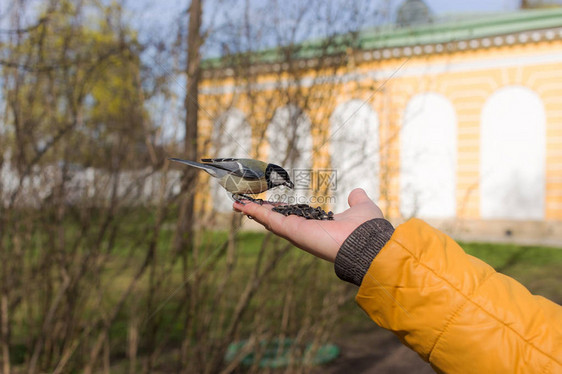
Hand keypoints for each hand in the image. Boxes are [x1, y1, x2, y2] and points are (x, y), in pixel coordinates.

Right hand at [233, 188, 383, 261]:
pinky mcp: (293, 231)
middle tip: (243, 204)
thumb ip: (357, 200)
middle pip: (277, 220)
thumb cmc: (367, 230)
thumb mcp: (362, 208)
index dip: (280, 210)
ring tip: (236, 204)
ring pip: (270, 221)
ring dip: (253, 212)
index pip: (295, 217)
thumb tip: (356, 192)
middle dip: (260, 212)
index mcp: (318, 225)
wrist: (368, 244)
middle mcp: (306, 231)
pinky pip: (270, 220)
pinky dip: (256, 212)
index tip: (270, 203)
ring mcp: (297, 232)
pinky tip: (242, 205)